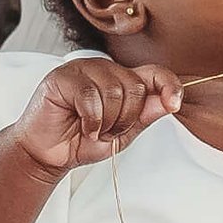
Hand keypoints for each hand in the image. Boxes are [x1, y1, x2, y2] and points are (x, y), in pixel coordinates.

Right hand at [9, 56, 181, 174]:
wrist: (48, 154)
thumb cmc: (81, 141)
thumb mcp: (122, 134)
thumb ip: (144, 116)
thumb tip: (169, 101)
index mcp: (122, 79)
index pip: (155, 73)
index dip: (169, 85)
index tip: (174, 104)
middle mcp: (104, 69)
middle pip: (136, 87)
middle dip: (126, 119)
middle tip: (107, 131)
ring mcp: (82, 69)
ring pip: (114, 91)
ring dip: (106, 122)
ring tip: (92, 129)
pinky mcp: (62, 77)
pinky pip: (90, 97)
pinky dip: (91, 120)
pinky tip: (81, 125)